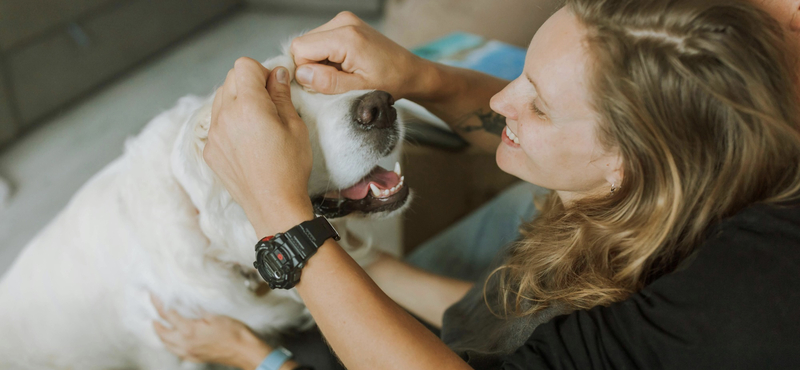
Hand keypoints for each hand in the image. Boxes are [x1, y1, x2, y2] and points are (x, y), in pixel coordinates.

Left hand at [150, 295, 274, 368]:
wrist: (244, 351)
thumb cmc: (233, 332)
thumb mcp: (214, 315)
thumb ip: (197, 309)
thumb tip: (185, 302)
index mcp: (189, 330)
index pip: (168, 315)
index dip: (159, 304)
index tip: (154, 296)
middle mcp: (185, 343)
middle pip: (162, 332)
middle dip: (155, 321)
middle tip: (153, 311)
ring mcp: (189, 352)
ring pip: (166, 344)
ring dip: (160, 334)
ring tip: (158, 325)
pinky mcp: (194, 358)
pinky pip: (175, 351)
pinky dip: (169, 344)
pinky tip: (172, 340)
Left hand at [204, 58, 314, 236]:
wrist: (274, 204)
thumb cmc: (290, 168)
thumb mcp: (295, 126)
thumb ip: (282, 95)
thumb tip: (277, 73)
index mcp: (248, 106)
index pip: (243, 65)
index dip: (261, 72)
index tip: (273, 87)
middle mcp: (225, 116)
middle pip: (230, 79)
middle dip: (248, 83)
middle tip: (268, 103)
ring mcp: (213, 134)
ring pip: (220, 99)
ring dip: (237, 101)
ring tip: (257, 122)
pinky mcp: (210, 149)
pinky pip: (216, 122)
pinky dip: (229, 122)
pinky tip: (247, 140)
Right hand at [290, 11, 437, 98]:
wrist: (410, 72)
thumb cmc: (391, 82)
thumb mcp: (358, 89)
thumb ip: (327, 82)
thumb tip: (301, 73)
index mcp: (346, 37)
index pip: (300, 49)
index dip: (306, 71)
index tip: (324, 85)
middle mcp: (343, 22)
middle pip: (303, 44)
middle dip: (313, 66)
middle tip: (337, 80)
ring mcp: (344, 20)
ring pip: (310, 43)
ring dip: (320, 62)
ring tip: (344, 73)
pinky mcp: (346, 24)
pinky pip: (321, 41)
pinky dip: (327, 57)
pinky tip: (345, 65)